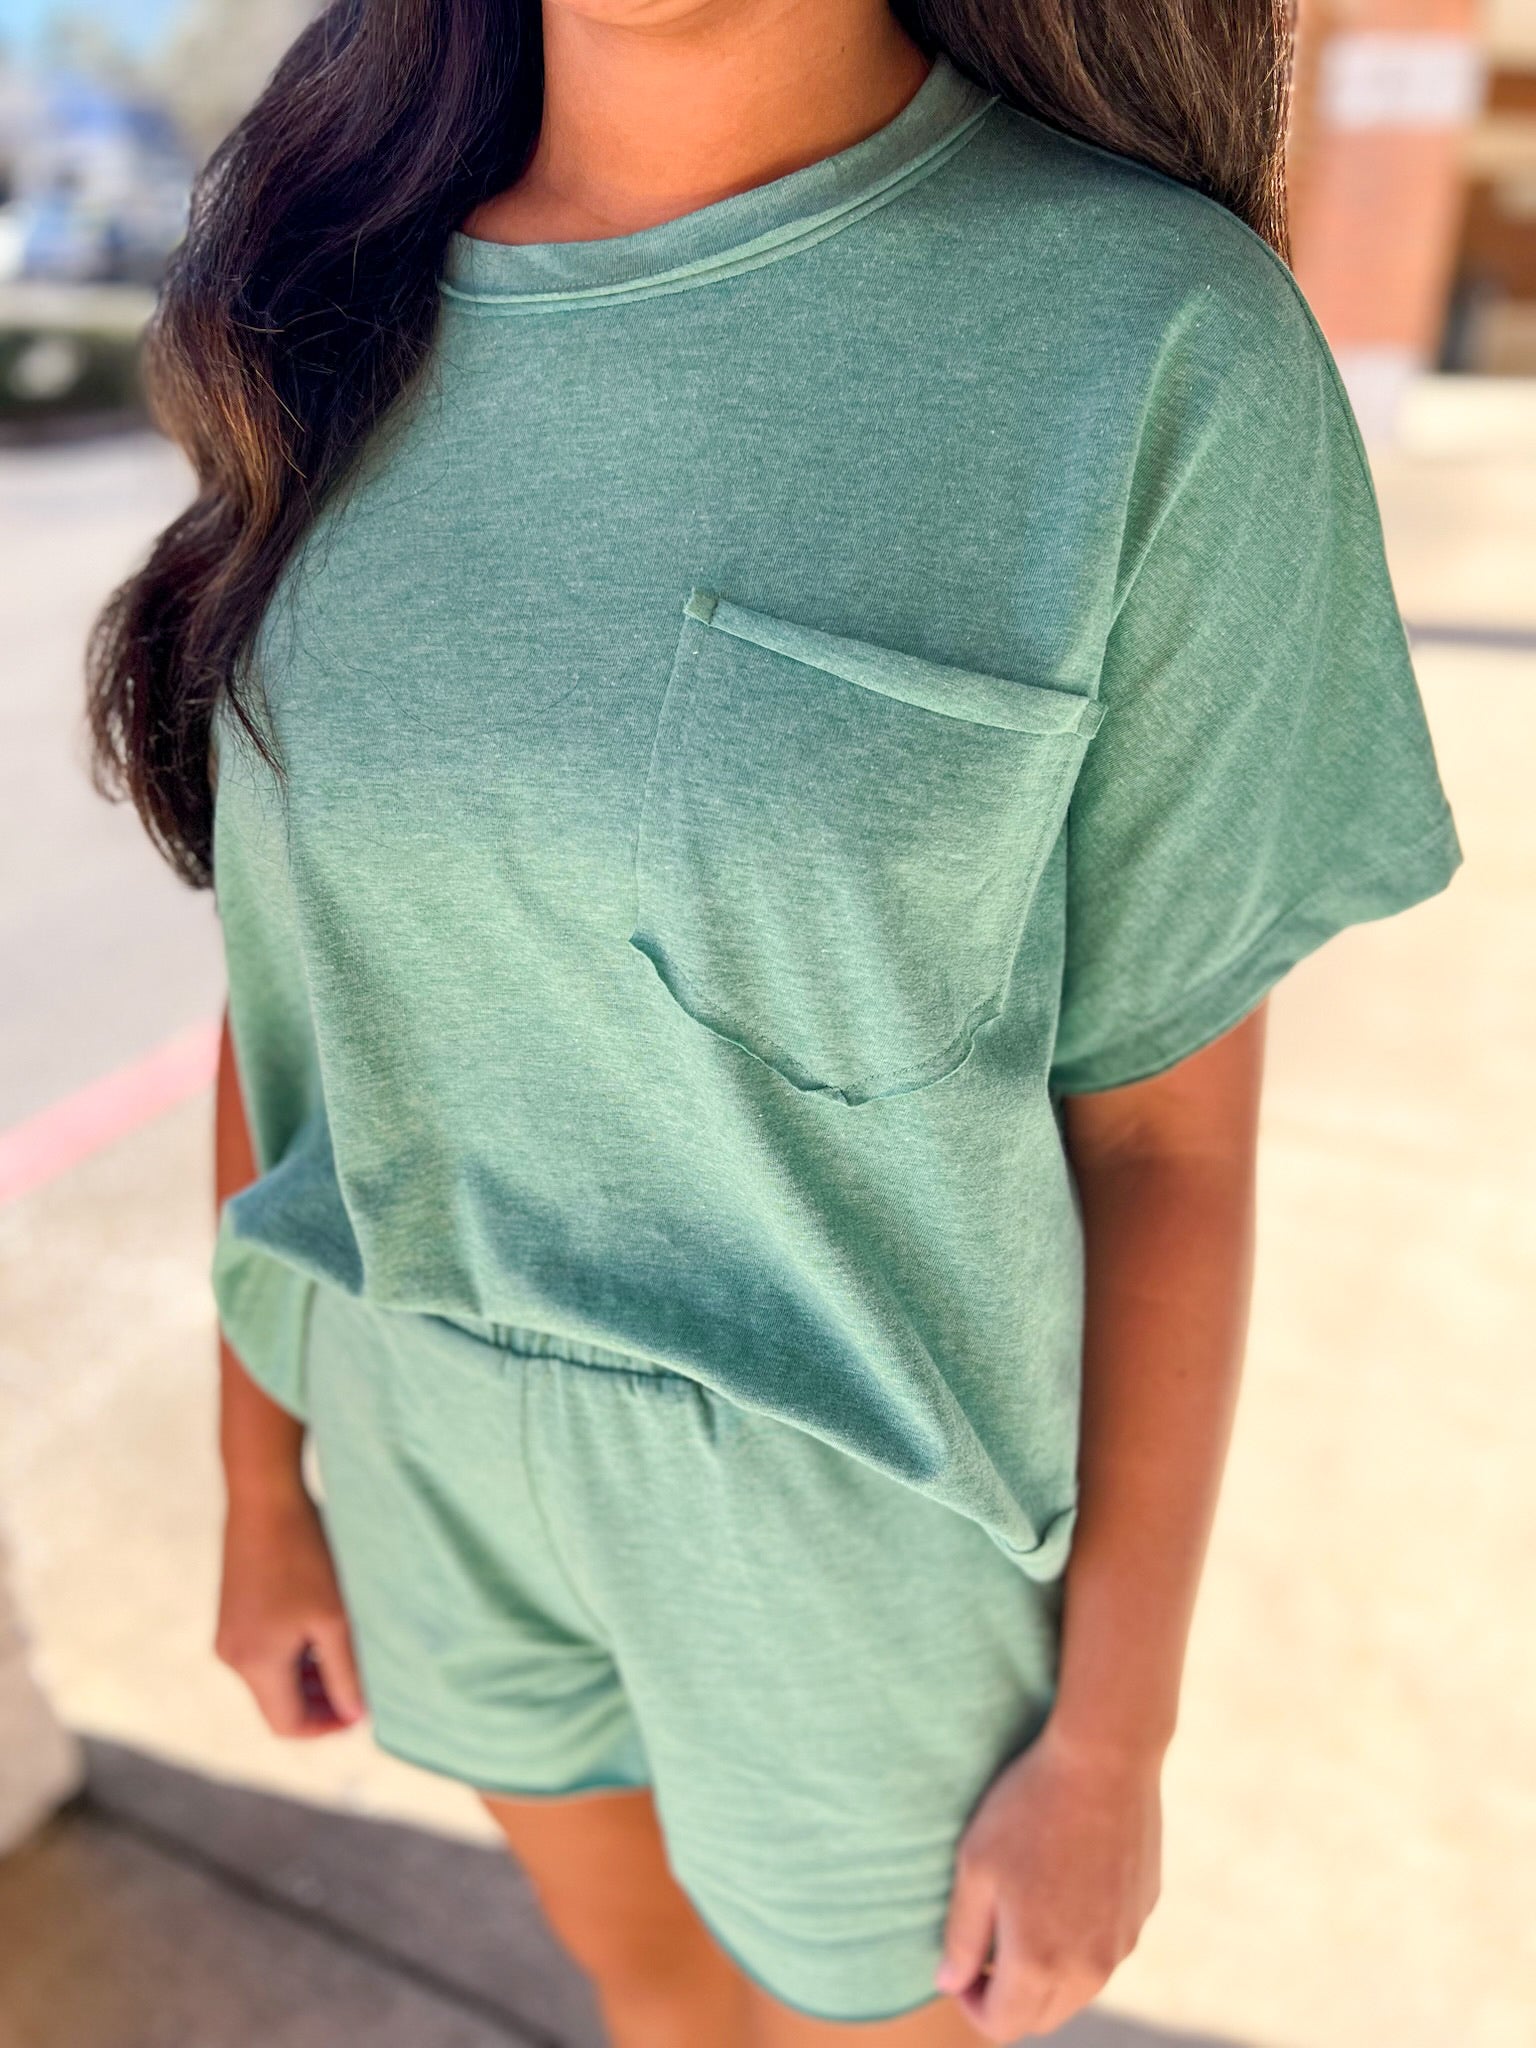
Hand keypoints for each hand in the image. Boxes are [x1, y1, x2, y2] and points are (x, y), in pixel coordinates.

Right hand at [215, 1483, 365, 1738]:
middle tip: (361, 1682)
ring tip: (346, 1653)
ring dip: (308, 1674)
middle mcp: (233, 1655)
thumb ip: (346, 1672)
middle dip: (320, 1700)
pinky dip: (293, 1652)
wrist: (265, 1497)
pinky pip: (263, 1650)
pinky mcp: (231, 1611)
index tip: (362, 1709)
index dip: (328, 1725)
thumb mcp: (336, 1618)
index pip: (288, 1724)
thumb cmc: (305, 1555)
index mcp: (255, 1664)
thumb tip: (355, 1715)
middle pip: (278, 1702)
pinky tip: (322, 1625)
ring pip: (272, 1676)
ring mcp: (228, 1632)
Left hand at [935, 1720, 1162, 2039]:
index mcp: (1039, 1963)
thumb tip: (948, 1982)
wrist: (1105, 1759)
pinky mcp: (1142, 1914)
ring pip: (1078, 1989)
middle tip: (987, 1945)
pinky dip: (1080, 1942)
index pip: (1001, 2025)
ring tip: (1023, 1914)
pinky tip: (1064, 1887)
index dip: (971, 2003)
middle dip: (1009, 1996)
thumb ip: (960, 1936)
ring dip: (1047, 1974)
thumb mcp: (975, 1867)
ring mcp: (1122, 1944)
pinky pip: (1105, 1950)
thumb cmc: (1029, 1809)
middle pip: (1042, 2017)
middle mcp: (1088, 1969)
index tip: (960, 1965)